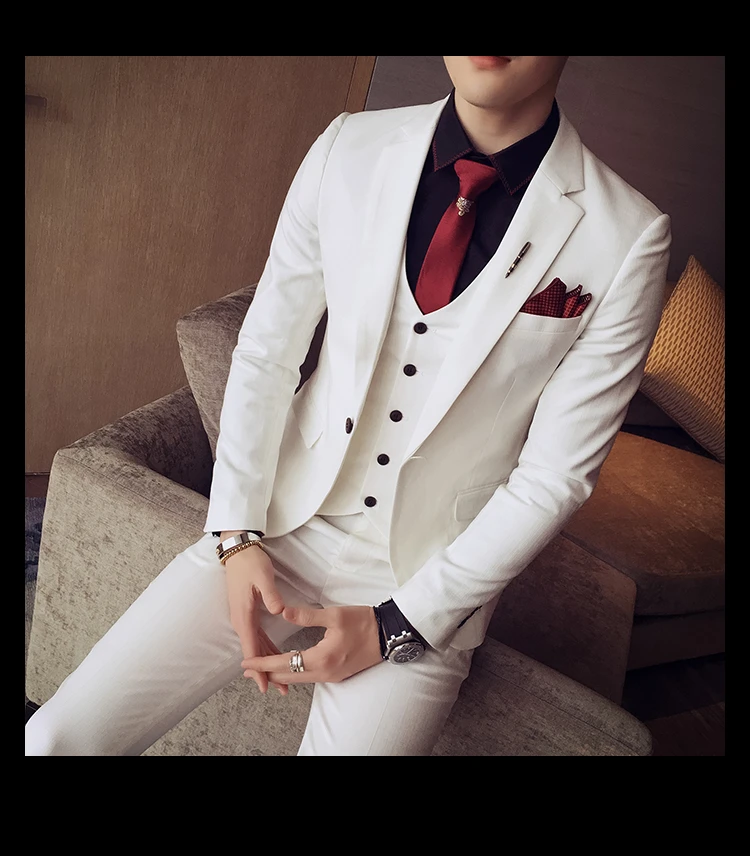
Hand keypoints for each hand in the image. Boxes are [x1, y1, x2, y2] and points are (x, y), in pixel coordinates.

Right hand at [223, 543, 286, 694]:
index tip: (265, 686)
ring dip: (267, 662)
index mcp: (244, 615)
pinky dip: (265, 648)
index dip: (259, 668)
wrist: (238, 550)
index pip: (252, 648)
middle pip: (254, 652)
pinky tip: (274, 655)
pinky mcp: (247, 612)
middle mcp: (241, 620)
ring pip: (255, 645)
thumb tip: (280, 612)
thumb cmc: (251, 562)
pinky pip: (256, 635)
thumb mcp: (263, 576)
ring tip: (280, 679)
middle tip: (280, 689)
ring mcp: (243, 617)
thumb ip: (271, 595)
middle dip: (266, 672)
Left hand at [241, 605, 382, 684]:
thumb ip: (306, 615)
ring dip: (279, 674)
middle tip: (247, 669)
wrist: (389, 635)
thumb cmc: (364, 622)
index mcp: (321, 659)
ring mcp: (331, 677)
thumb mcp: (334, 615)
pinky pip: (309, 677)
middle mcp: (324, 673)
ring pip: (298, 679)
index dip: (263, 664)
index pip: (284, 664)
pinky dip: (293, 673)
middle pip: (288, 677)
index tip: (246, 664)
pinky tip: (288, 666)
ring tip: (263, 667)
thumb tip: (282, 611)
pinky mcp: (337, 675)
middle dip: (266, 673)